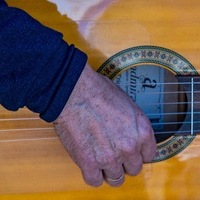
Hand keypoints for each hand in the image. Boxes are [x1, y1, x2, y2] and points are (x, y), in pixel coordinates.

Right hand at [53, 63, 156, 186]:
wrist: (75, 91)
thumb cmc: (98, 92)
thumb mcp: (127, 103)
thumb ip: (133, 124)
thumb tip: (131, 135)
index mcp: (141, 131)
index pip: (148, 155)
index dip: (138, 154)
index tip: (131, 152)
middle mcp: (129, 147)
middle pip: (133, 169)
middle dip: (125, 162)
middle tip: (114, 154)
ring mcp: (109, 157)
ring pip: (116, 179)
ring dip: (110, 171)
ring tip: (101, 160)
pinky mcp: (88, 163)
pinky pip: (95, 181)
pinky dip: (93, 175)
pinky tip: (90, 165)